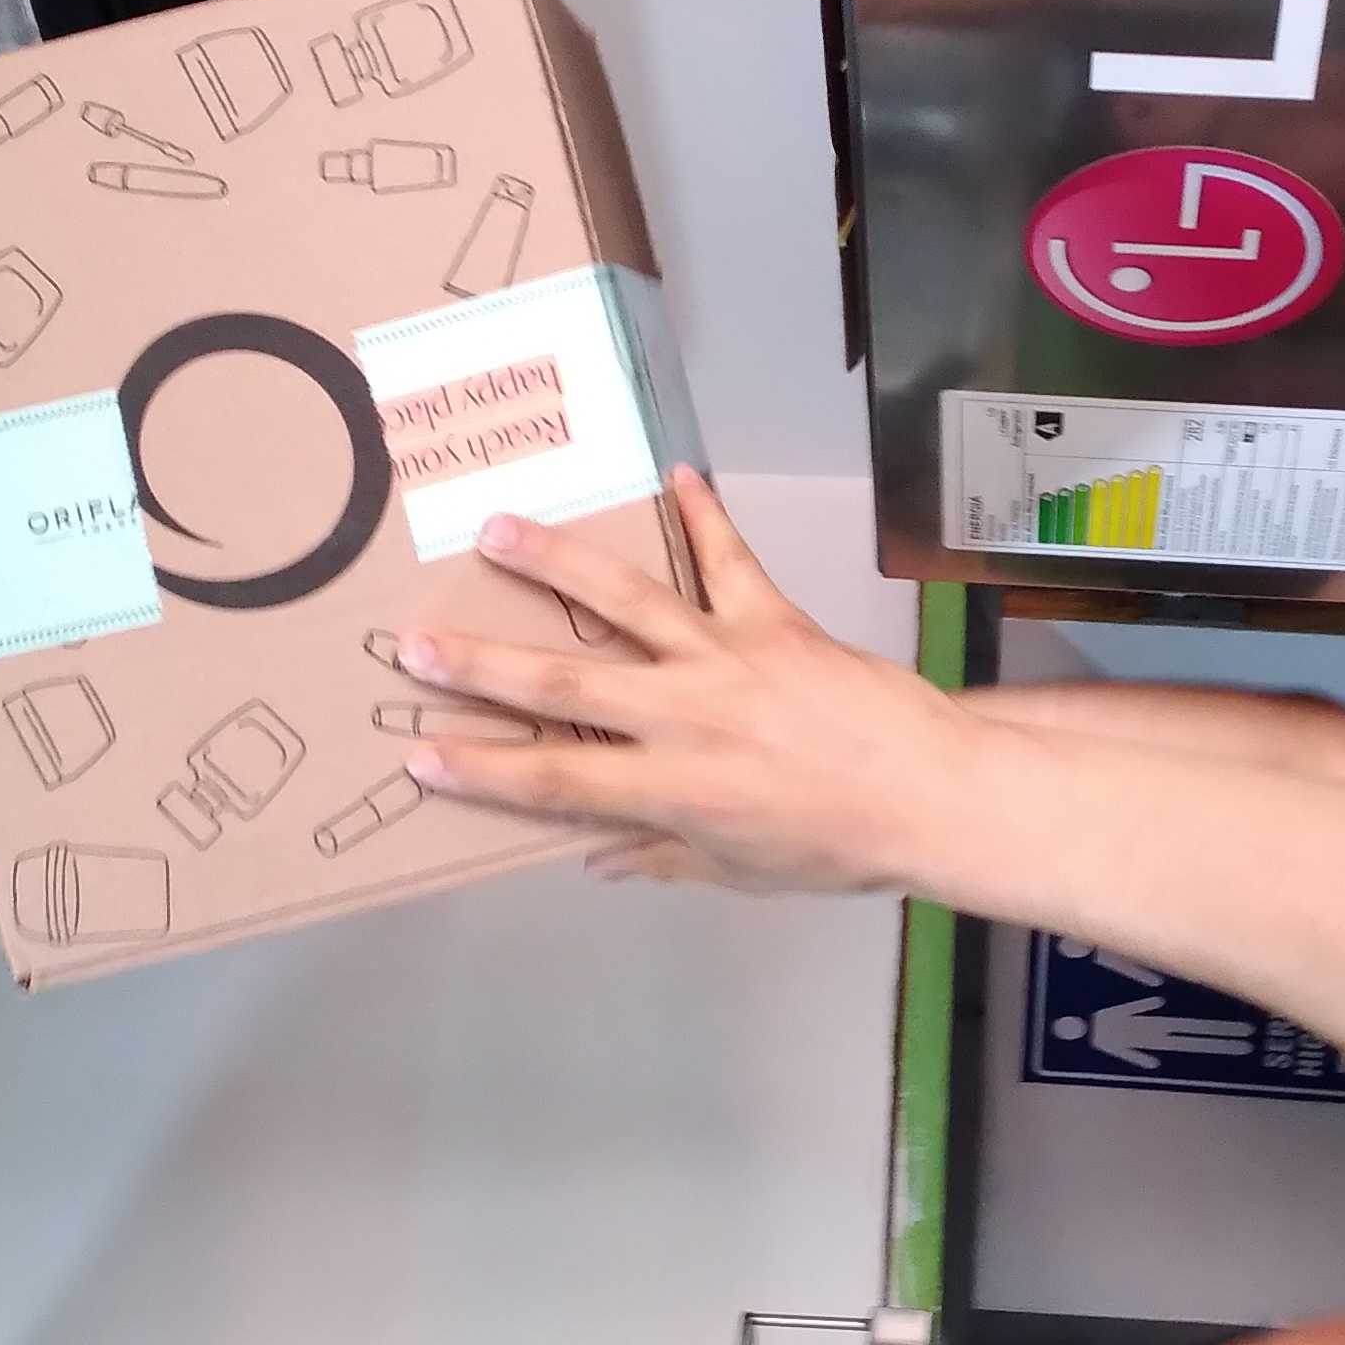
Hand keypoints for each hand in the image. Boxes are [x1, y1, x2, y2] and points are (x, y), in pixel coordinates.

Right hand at [391, 469, 982, 896]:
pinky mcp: (775, 622)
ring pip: (629, 602)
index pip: (556, 784)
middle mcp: (688, 717)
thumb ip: (663, 856)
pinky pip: (730, 560)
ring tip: (499, 527)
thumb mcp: (740, 871)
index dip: (482, 771)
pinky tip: (679, 472)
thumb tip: (596, 857)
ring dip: (559, 562)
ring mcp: (729, 660)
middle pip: (566, 686)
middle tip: (413, 640)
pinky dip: (705, 515)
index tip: (419, 755)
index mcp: (674, 790)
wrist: (930, 794)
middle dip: (483, 664)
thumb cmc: (836, 847)